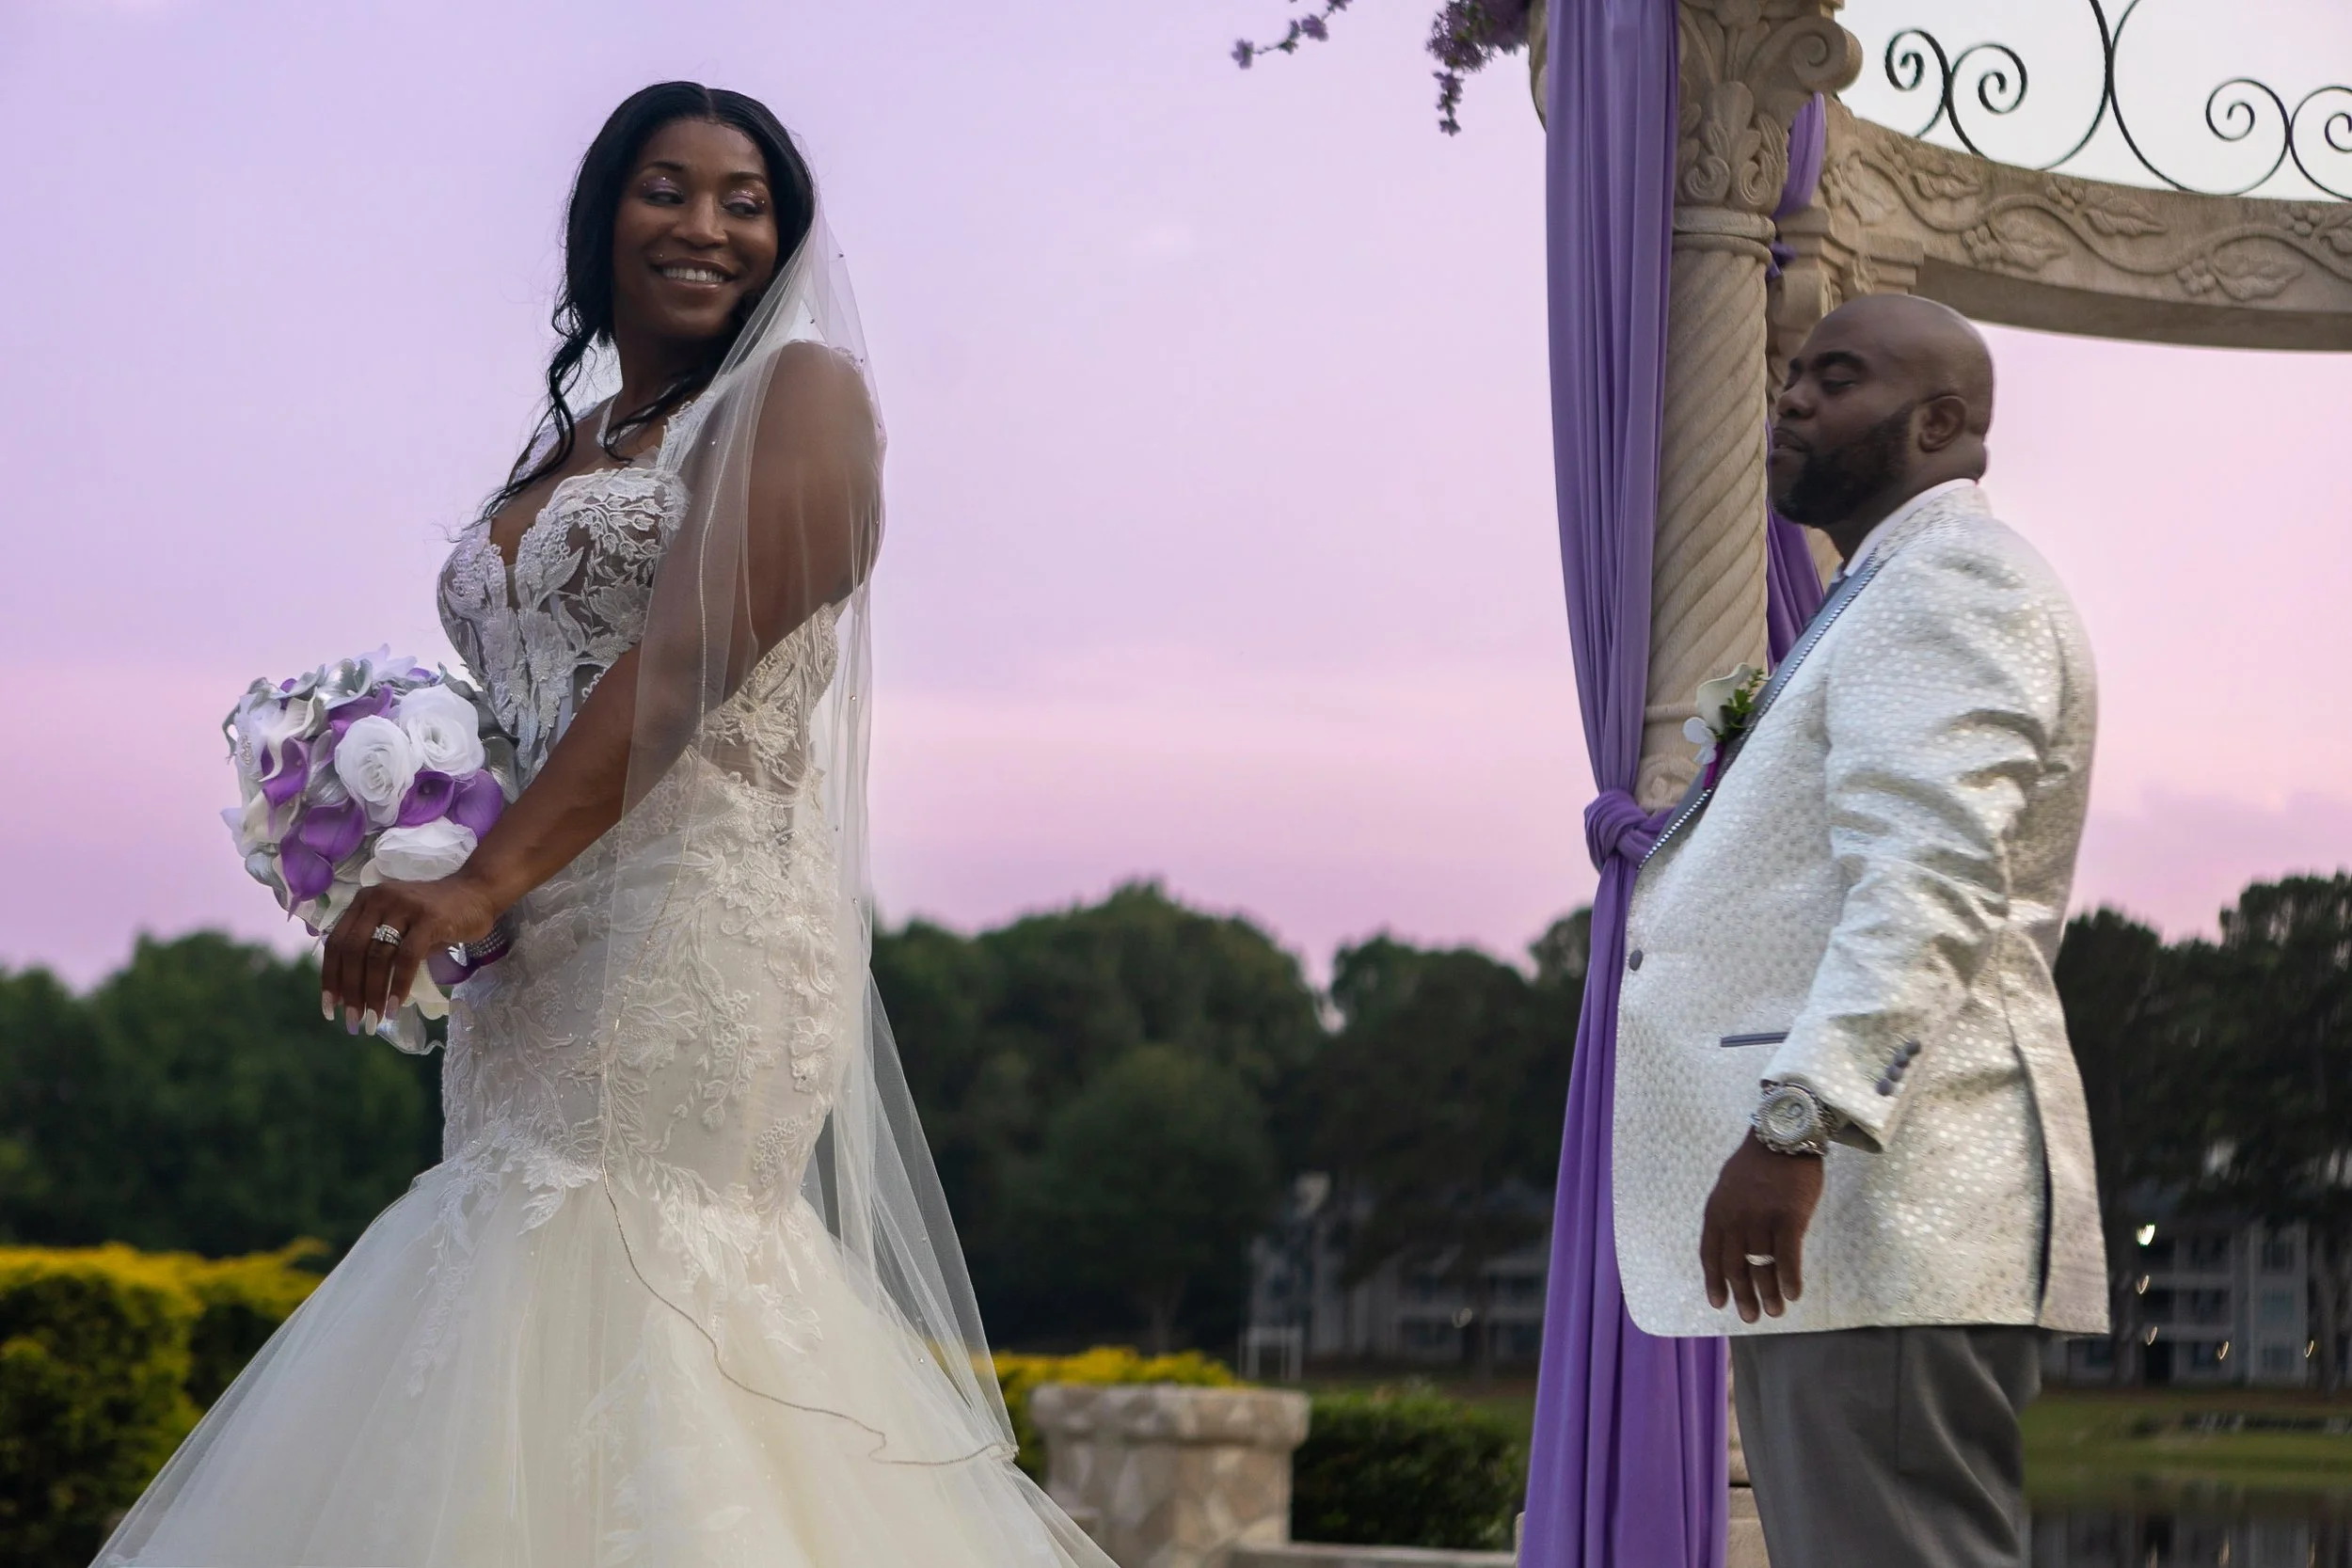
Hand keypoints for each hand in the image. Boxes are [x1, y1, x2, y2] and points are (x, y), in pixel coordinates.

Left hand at [319, 872, 501, 1034]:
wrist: (477, 892)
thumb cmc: (437, 914)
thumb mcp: (399, 924)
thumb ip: (378, 947)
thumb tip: (356, 991)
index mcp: (365, 901)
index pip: (337, 942)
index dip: (330, 977)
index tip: (331, 1007)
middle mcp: (379, 900)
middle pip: (353, 952)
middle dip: (350, 990)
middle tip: (354, 1020)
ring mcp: (404, 907)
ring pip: (377, 957)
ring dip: (373, 993)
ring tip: (375, 1018)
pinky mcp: (429, 919)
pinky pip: (406, 958)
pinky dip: (399, 985)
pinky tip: (397, 1006)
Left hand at [1700, 1135, 1824, 1322]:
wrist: (1783, 1135)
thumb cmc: (1758, 1162)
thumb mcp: (1729, 1187)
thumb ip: (1729, 1216)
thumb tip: (1733, 1246)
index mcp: (1717, 1211)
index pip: (1710, 1254)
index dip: (1714, 1281)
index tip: (1718, 1304)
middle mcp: (1735, 1218)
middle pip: (1735, 1266)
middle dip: (1742, 1295)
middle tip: (1751, 1317)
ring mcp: (1761, 1218)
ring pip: (1762, 1266)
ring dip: (1768, 1293)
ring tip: (1774, 1312)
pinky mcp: (1789, 1217)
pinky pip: (1788, 1256)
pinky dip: (1790, 1278)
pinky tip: (1793, 1294)